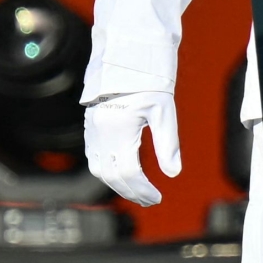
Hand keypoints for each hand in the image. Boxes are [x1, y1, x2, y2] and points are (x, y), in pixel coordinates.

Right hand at [86, 90, 180, 206]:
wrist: (126, 61)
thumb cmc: (149, 84)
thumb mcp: (164, 111)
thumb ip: (168, 144)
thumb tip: (173, 173)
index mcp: (118, 129)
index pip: (128, 171)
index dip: (142, 188)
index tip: (157, 198)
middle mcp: (100, 132)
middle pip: (112, 175)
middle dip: (131, 192)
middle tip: (150, 201)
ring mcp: (92, 131)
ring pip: (98, 170)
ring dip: (118, 185)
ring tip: (139, 193)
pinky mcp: (90, 128)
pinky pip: (93, 158)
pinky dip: (107, 172)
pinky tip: (123, 177)